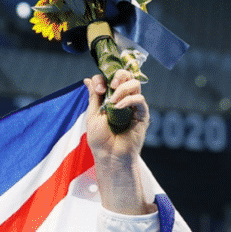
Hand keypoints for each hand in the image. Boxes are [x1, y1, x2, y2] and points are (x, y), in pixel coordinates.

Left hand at [83, 70, 155, 214]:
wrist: (109, 155)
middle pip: (126, 76)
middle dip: (118, 76)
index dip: (103, 78)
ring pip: (135, 84)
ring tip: (113, 102)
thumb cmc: (99, 139)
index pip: (110, 78)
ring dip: (122, 88)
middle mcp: (123, 99)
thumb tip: (88, 79)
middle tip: (109, 87)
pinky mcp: (142, 114)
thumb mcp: (92, 115)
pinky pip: (140, 100)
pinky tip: (118, 108)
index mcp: (110, 98)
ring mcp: (133, 106)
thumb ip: (94, 97)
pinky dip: (128, 100)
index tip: (98, 89)